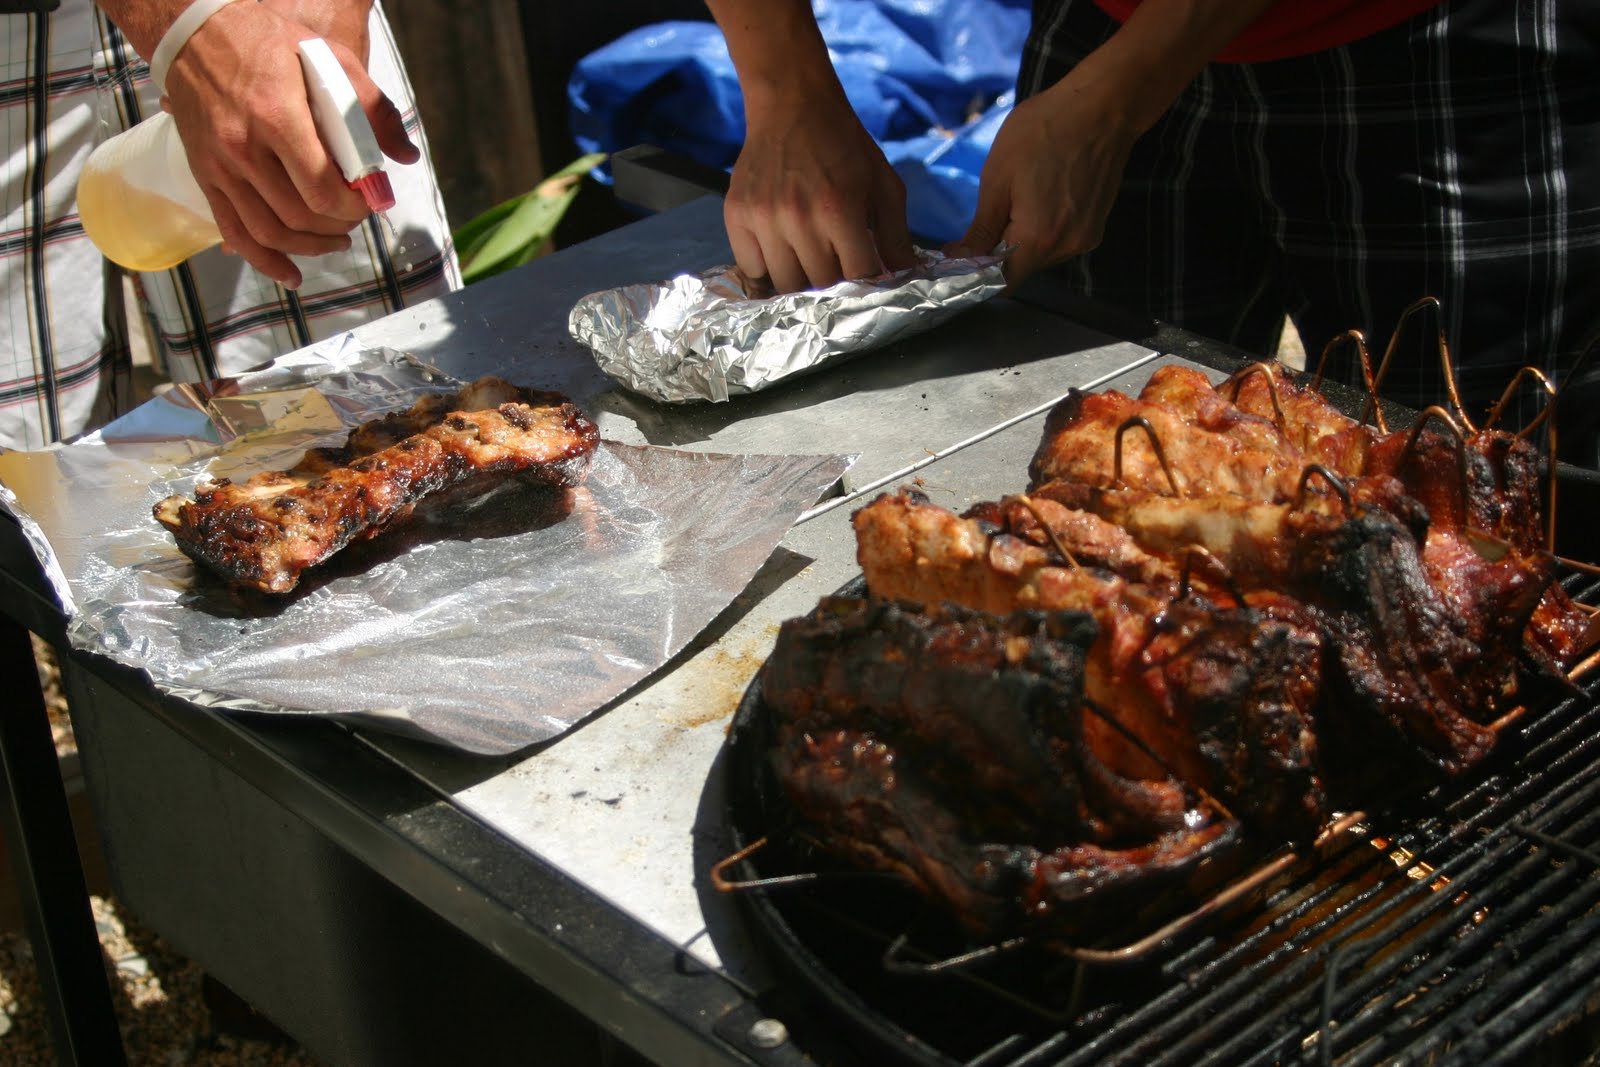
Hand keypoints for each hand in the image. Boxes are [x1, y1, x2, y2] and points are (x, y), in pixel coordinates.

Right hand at [160, 1, 418, 286]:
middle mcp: (243, 148)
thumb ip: (371, 108)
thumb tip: (405, 156)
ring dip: (311, 247)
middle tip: (356, 217)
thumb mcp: (327, 57)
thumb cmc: (265, 41)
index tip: (369, 201)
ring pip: (270, 232)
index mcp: (276, 117)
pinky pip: (235, 233)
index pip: (322, 189)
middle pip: (300, 215)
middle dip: (338, 225)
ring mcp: (221, 166)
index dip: (353, 207)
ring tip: (336, 241)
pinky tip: (290, 275)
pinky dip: (265, 261)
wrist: (194, 32)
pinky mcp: (206, 176)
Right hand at [724, 95, 916, 294]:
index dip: (867, 283)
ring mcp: (763, 219)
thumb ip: (897, 236)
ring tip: (810, 259)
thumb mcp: (884, 184)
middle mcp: (799, 217)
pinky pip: (751, 269)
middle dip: (835, 282)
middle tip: (837, 264)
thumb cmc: (844, 146)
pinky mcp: (737, 216)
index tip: (867, 277)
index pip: (857, 276)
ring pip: (785, 284)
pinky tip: (781, 250)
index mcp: (840, 209)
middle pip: (820, 286)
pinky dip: (767, 269)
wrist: (792, 105)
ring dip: (801, 279)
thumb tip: (906, 278)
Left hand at [947, 79, 1139, 290]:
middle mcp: (1066, 248)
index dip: (975, 276)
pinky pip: (1059, 241)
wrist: (1103, 106)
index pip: (1001, 284)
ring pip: (1040, 256)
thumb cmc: (1043, 131)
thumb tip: (960, 260)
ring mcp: (1085, 239)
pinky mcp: (1095, 227)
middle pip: (1021, 269)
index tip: (958, 255)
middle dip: (997, 254)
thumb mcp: (998, 178)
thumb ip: (981, 229)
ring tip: (1015, 200)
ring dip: (1021, 240)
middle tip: (982, 220)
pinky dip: (1042, 230)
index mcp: (1038, 239)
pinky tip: (1039, 197)